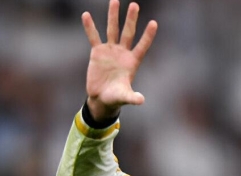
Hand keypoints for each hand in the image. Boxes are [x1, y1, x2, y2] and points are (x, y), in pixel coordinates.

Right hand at [82, 0, 157, 121]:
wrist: (102, 98)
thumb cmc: (116, 98)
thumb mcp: (125, 97)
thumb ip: (133, 97)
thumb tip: (141, 100)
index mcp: (132, 62)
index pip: (142, 46)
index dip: (148, 36)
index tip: (154, 23)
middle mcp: (123, 53)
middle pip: (128, 33)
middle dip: (131, 19)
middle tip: (134, 5)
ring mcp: (110, 51)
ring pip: (112, 30)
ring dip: (113, 16)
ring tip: (114, 1)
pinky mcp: (97, 52)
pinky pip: (93, 37)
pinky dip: (90, 27)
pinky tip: (86, 15)